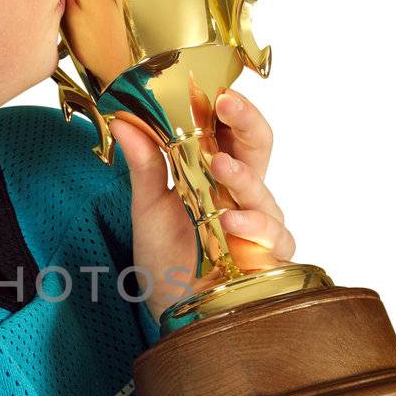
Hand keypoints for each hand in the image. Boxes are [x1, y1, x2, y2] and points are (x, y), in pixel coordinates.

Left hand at [108, 88, 293, 324]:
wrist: (171, 310)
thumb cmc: (164, 258)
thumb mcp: (146, 208)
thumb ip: (144, 166)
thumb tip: (124, 120)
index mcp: (214, 172)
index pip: (229, 127)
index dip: (225, 105)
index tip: (209, 85)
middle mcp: (241, 192)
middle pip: (258, 144)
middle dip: (246, 120)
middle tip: (226, 102)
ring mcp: (258, 222)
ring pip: (263, 190)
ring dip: (242, 177)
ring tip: (220, 166)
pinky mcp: (268, 255)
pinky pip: (272, 236)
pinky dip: (252, 227)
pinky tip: (231, 224)